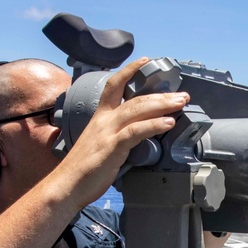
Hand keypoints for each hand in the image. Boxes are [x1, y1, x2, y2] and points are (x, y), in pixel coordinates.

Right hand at [65, 57, 189, 206]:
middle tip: (181, 95)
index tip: (145, 61)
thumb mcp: (100, 144)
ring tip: (180, 103)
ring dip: (162, 105)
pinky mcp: (112, 147)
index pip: (114, 85)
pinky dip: (153, 125)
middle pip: (135, 98)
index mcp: (100, 117)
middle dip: (161, 94)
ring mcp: (107, 132)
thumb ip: (118, 136)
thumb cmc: (84, 169)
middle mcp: (104, 120)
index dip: (129, 71)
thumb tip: (137, 138)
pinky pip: (135, 131)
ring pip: (137, 110)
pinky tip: (168, 123)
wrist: (66, 185)